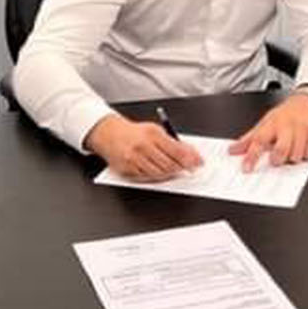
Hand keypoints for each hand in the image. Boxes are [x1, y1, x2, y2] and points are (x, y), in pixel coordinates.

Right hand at [84, 114, 203, 180]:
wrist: (109, 134)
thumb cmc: (134, 133)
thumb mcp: (155, 130)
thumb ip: (172, 141)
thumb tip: (191, 153)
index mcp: (152, 134)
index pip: (176, 150)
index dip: (190, 158)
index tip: (198, 163)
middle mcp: (143, 146)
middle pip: (169, 164)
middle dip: (182, 168)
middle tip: (189, 169)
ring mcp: (134, 159)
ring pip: (159, 173)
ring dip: (170, 174)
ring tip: (175, 170)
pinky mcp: (128, 169)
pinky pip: (147, 178)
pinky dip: (157, 176)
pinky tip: (160, 172)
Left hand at [229, 93, 307, 171]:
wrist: (307, 101)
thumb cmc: (284, 115)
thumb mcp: (264, 123)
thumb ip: (248, 139)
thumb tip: (232, 151)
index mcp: (272, 123)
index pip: (259, 140)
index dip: (252, 156)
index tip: (246, 168)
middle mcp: (287, 125)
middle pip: (281, 150)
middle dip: (277, 159)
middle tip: (276, 159)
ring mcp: (303, 129)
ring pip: (297, 155)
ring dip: (292, 158)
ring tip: (290, 150)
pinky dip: (305, 155)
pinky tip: (302, 146)